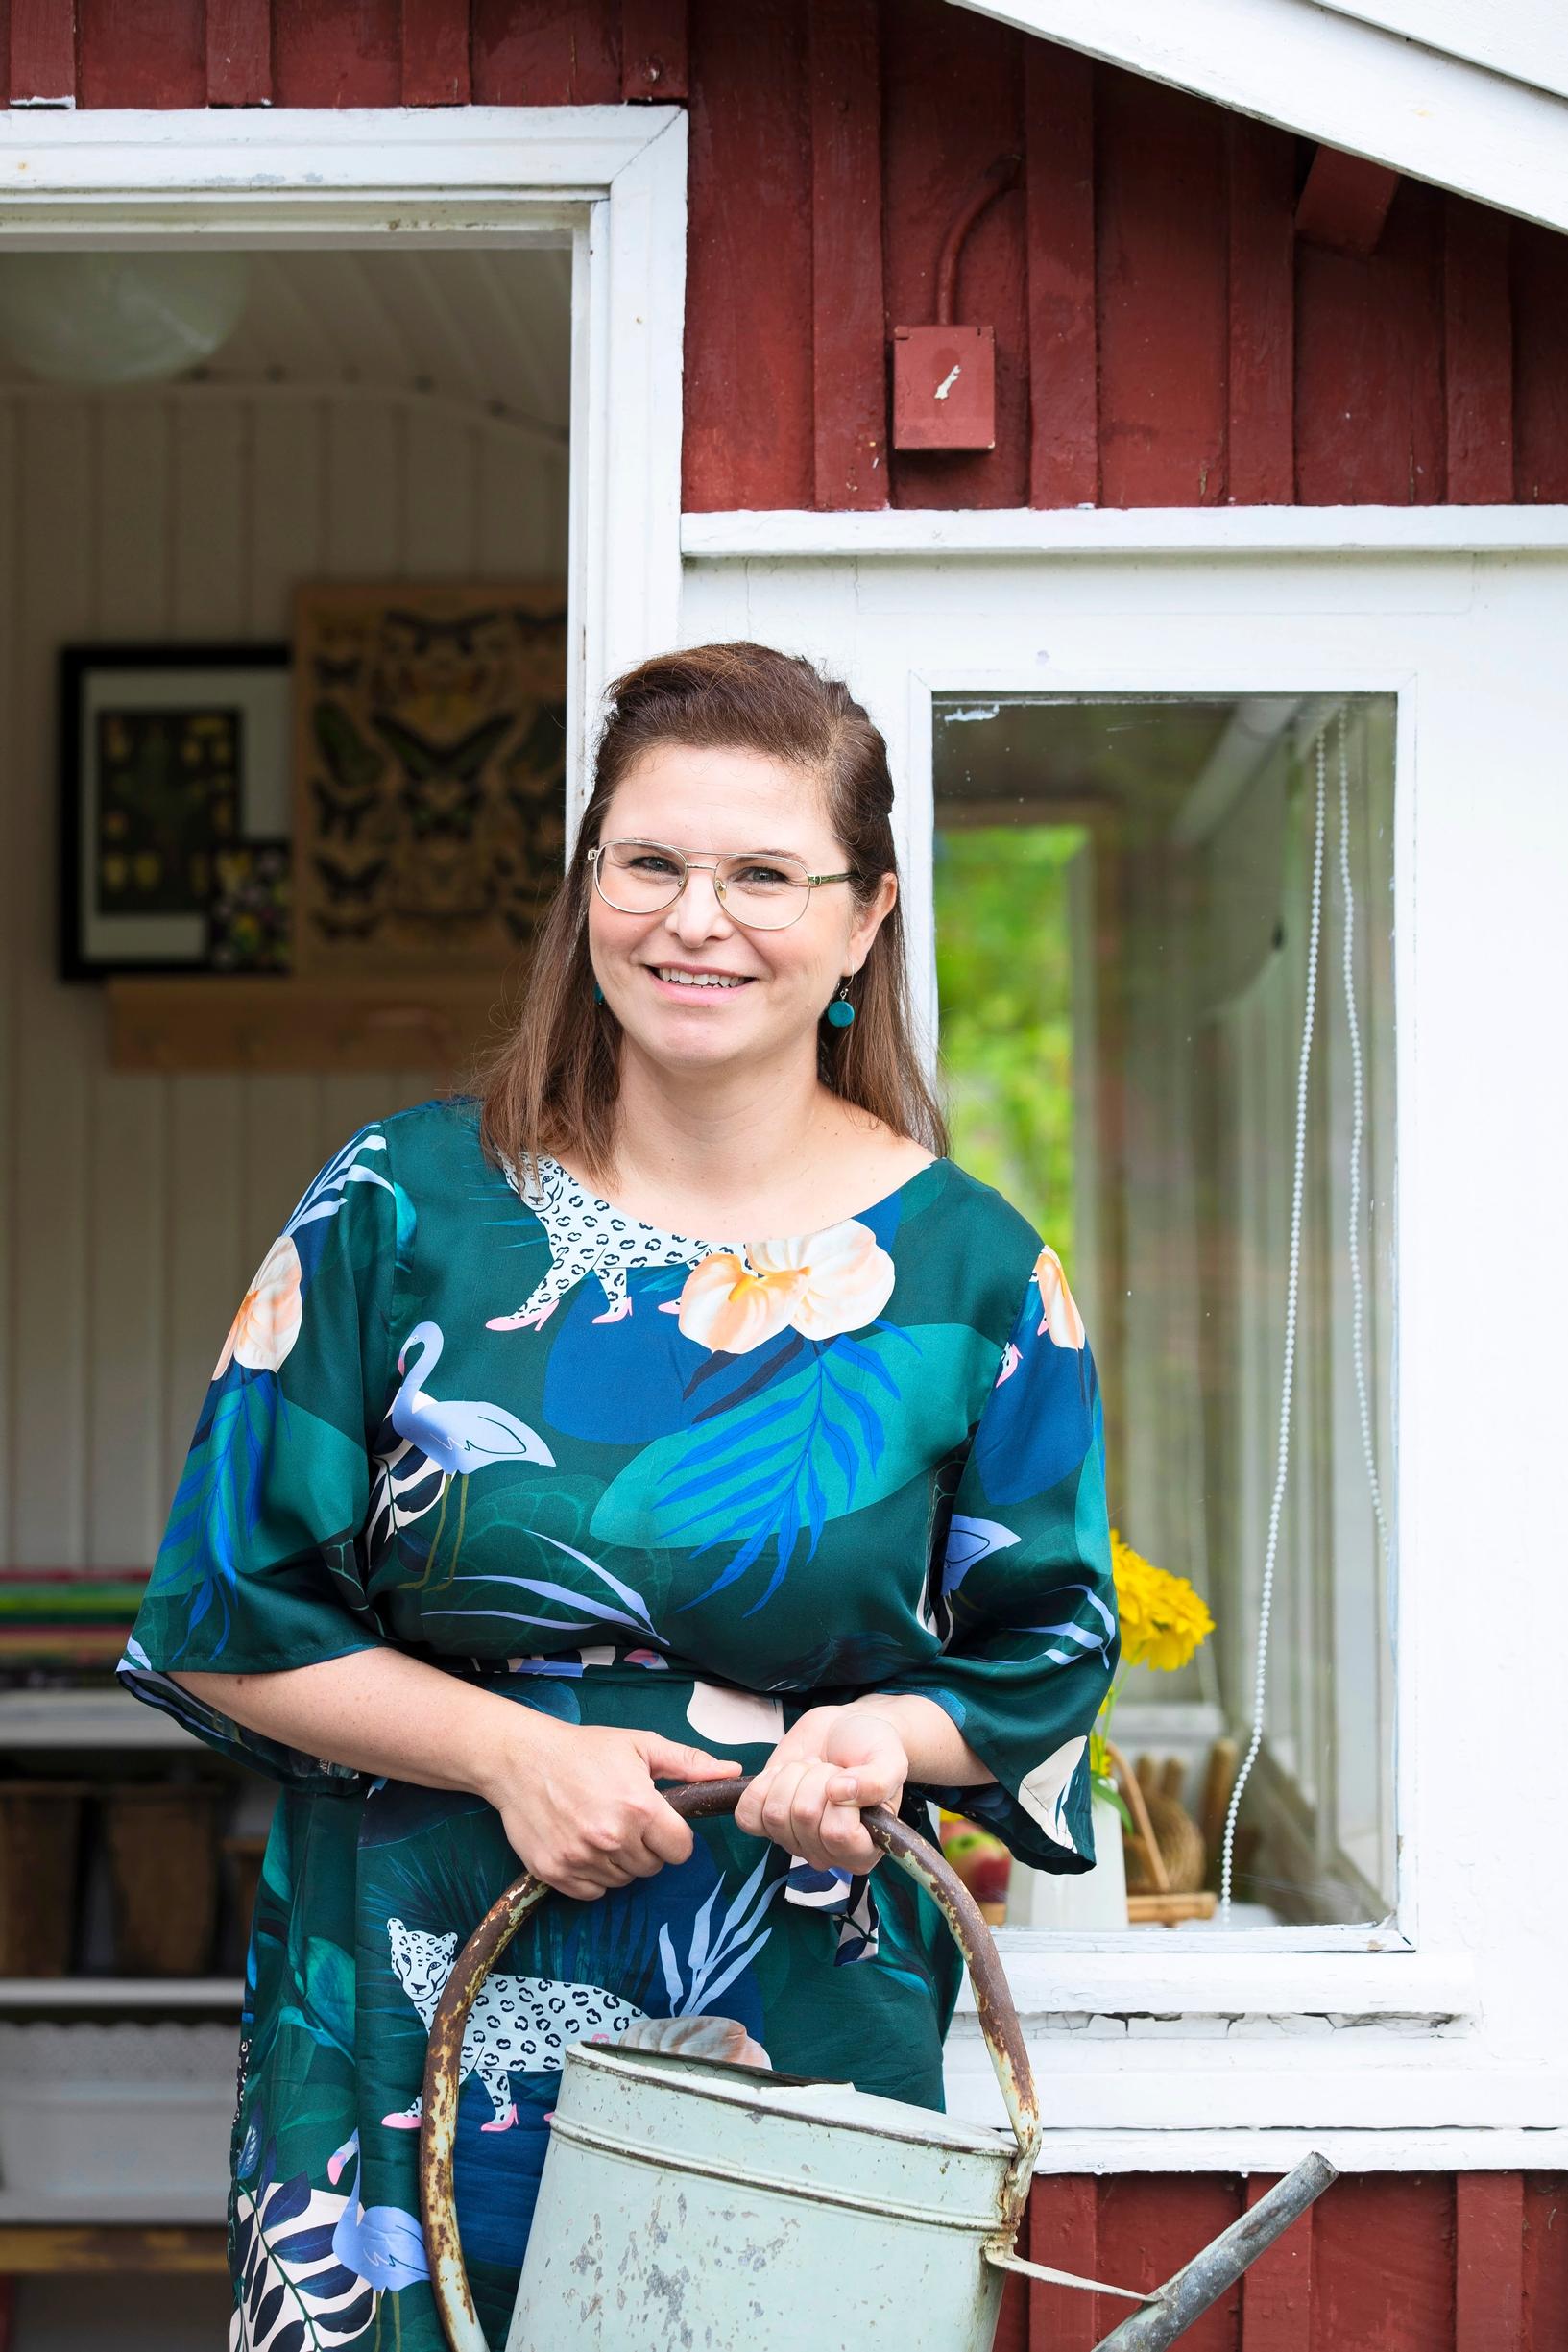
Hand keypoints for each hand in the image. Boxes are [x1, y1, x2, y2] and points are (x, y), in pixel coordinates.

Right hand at [486, 1715, 740, 1901]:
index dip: (674, 1837)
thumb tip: (732, 1773)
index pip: (680, 1850)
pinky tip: (583, 1844)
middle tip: (624, 1819)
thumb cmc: (585, 1749)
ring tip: (601, 1827)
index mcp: (639, 1807)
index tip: (659, 1822)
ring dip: (620, 1861)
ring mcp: (582, 1858)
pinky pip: (593, 1892)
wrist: (522, 1759)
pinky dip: (593, 1876)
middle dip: (646, 1847)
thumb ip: (689, 1763)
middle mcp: (612, 1837)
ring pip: (623, 1881)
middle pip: (652, 1867)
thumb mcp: (640, 1745)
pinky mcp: (556, 1873)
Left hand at [733, 1705, 908, 1873]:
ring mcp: (793, 1840)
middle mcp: (826, 1852)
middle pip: (802, 1818)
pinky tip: (782, 1774)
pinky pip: (747, 1816)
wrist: (844, 1731)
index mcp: (862, 1849)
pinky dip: (761, 1786)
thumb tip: (840, 1792)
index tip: (847, 1779)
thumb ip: (878, 1780)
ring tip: (811, 1770)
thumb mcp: (890, 1760)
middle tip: (831, 1770)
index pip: (837, 1835)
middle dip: (816, 1778)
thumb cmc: (872, 1749)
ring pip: (774, 1814)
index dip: (838, 1799)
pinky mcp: (765, 1822)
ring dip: (792, 1777)